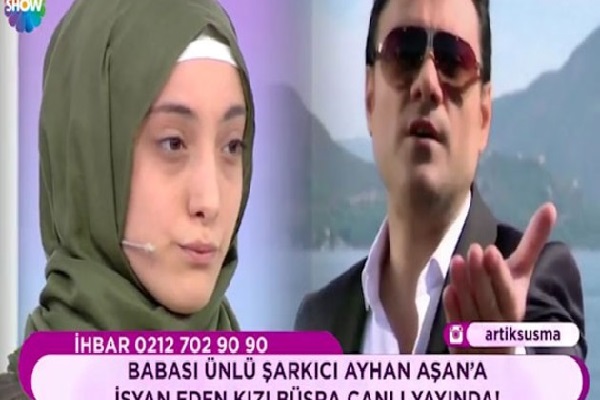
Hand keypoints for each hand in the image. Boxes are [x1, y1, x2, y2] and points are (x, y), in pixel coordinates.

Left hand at [443, 202, 556, 353]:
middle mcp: (500, 324)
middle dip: (481, 277)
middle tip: (473, 249)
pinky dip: (453, 310)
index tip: (490, 249)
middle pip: (491, 302)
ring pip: (472, 313)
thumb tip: (549, 207)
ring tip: (456, 260)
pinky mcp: (461, 342)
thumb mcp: (519, 272)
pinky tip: (447, 290)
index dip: (499, 274)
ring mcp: (480, 336)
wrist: (494, 338)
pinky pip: (457, 327)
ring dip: (464, 287)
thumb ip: (532, 242)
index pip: (507, 292)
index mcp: (515, 306)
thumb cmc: (505, 296)